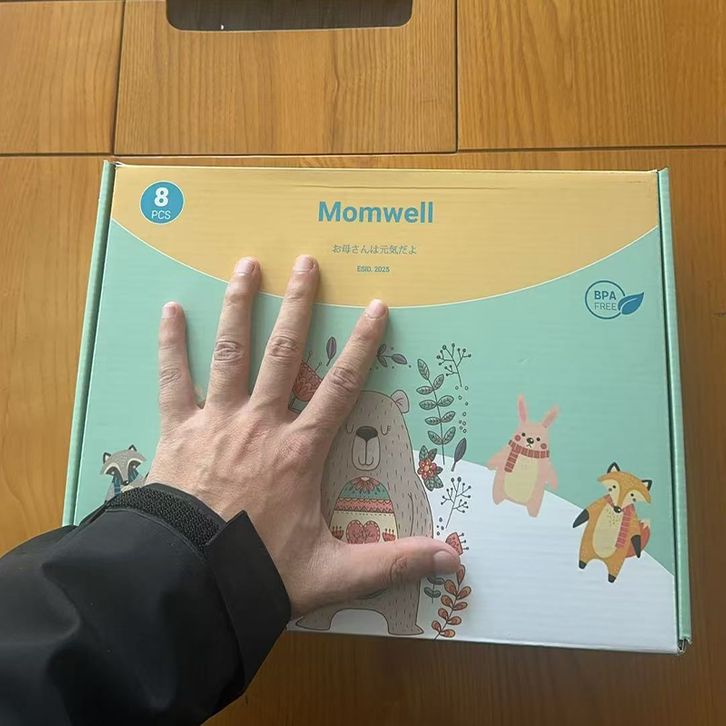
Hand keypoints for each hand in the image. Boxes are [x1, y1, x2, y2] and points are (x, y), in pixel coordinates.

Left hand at [147, 255, 460, 615]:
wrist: (187, 582)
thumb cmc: (258, 572)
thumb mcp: (333, 573)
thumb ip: (392, 563)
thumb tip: (453, 561)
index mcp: (300, 450)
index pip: (342, 387)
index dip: (363, 345)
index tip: (376, 307)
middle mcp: (261, 424)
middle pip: (283, 353)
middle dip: (298, 305)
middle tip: (306, 263)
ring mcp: (217, 421)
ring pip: (232, 353)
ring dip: (241, 307)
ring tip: (247, 265)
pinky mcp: (178, 430)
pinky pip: (174, 380)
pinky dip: (172, 345)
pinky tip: (171, 311)